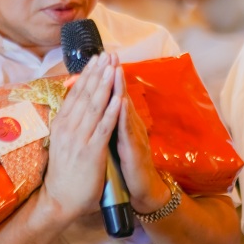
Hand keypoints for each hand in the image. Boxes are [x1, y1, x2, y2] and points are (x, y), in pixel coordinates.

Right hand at [43, 53, 120, 222]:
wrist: (59, 200)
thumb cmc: (63, 173)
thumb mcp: (60, 143)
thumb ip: (68, 124)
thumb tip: (74, 106)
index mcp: (61, 124)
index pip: (75, 94)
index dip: (87, 75)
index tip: (95, 58)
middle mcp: (68, 128)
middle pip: (85, 94)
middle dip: (98, 73)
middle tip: (107, 54)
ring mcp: (79, 139)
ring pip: (94, 106)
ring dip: (105, 85)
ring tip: (113, 67)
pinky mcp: (91, 152)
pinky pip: (103, 128)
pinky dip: (111, 111)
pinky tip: (118, 98)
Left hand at [111, 66, 169, 213]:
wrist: (144, 191)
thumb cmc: (128, 166)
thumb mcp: (116, 141)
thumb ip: (110, 124)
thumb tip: (101, 108)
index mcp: (122, 123)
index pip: (113, 95)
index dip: (106, 77)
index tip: (99, 58)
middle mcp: (129, 125)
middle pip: (120, 95)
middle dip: (114, 74)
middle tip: (109, 53)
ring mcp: (133, 136)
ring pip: (125, 108)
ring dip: (120, 88)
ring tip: (115, 69)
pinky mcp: (134, 150)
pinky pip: (127, 131)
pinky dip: (124, 116)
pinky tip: (121, 103)